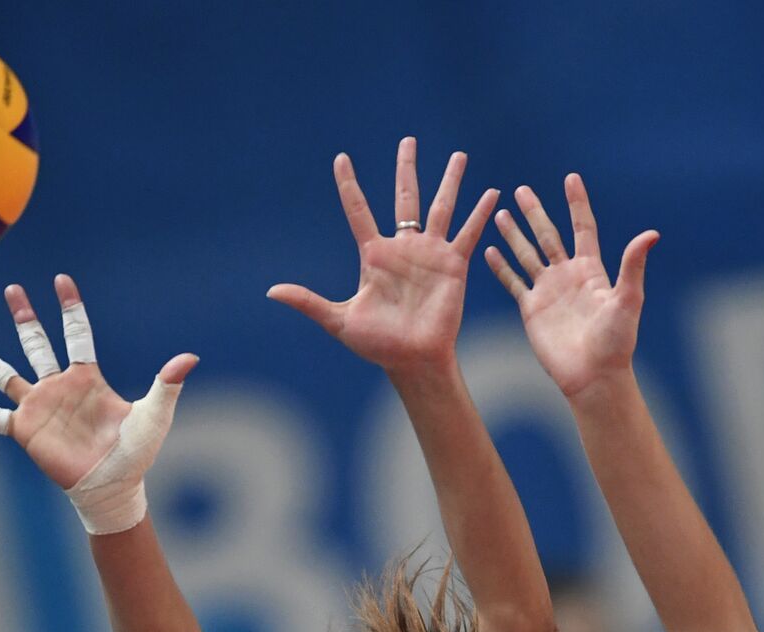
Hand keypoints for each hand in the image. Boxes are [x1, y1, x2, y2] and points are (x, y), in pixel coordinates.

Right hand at [0, 275, 196, 532]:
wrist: (113, 487)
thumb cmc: (136, 452)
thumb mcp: (154, 414)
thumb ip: (167, 384)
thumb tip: (190, 357)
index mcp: (88, 377)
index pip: (77, 333)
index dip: (69, 307)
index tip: (60, 279)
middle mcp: (59, 387)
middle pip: (36, 343)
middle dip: (24, 316)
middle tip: (12, 289)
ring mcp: (38, 407)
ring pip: (4, 373)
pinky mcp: (25, 431)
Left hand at [267, 137, 498, 376]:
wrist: (412, 359)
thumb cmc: (377, 344)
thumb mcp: (339, 320)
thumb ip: (308, 301)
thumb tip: (271, 292)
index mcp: (374, 255)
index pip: (358, 210)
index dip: (349, 184)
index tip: (341, 158)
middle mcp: (403, 248)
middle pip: (405, 197)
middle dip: (407, 168)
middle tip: (407, 140)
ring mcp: (430, 254)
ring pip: (441, 207)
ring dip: (450, 180)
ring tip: (458, 155)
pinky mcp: (454, 265)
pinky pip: (468, 233)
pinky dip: (480, 214)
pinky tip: (492, 193)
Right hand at [486, 174, 658, 397]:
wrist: (592, 375)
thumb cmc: (616, 341)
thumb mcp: (628, 300)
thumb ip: (632, 266)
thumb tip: (651, 234)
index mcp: (591, 270)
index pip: (582, 228)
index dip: (576, 203)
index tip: (570, 178)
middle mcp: (567, 276)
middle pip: (548, 235)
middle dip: (534, 212)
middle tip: (520, 190)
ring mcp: (548, 291)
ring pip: (526, 254)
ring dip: (513, 234)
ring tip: (499, 212)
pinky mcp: (531, 309)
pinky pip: (513, 282)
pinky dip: (501, 266)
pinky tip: (489, 250)